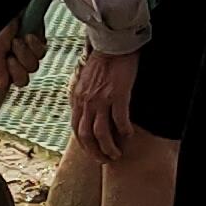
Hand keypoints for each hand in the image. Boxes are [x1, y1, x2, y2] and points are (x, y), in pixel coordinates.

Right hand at [0, 22, 42, 96]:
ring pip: (33, 68)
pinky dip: (35, 45)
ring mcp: (26, 53)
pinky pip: (41, 54)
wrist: (16, 3)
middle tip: (10, 56)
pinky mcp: (38, 44)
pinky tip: (28, 35)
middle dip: (17, 69)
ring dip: (25, 54)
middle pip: (21, 81)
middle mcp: (11, 61)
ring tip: (18, 40)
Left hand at [68, 45, 137, 159]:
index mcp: (77, 99)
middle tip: (106, 160)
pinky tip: (129, 135)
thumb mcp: (83, 82)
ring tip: (117, 153)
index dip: (85, 146)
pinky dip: (124, 131)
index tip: (94, 154)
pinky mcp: (118, 95)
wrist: (112, 46)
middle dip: (95, 152)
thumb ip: (82, 98)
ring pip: (101, 133)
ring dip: (109, 147)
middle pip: (86, 136)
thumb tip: (84, 113)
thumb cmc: (101, 63)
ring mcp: (101, 99)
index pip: (76, 130)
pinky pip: (120, 120)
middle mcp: (86, 102)